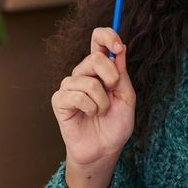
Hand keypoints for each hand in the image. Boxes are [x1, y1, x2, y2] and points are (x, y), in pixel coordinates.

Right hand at [53, 27, 135, 178]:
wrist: (104, 150)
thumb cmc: (115, 125)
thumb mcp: (127, 98)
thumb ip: (122, 75)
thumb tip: (120, 50)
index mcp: (100, 69)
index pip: (98, 39)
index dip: (108, 36)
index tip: (119, 47)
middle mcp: (83, 73)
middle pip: (95, 57)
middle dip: (111, 77)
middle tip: (113, 92)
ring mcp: (70, 86)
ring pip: (88, 81)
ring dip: (102, 101)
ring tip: (101, 111)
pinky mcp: (60, 100)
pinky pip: (76, 96)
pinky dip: (90, 107)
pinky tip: (89, 115)